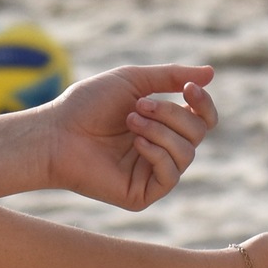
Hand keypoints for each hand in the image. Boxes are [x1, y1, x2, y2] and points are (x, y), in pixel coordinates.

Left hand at [41, 64, 218, 211]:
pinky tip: (136, 143)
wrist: (56, 132)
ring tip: (130, 120)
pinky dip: (158, 153)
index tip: (189, 88)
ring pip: (187, 153)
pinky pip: (171, 175)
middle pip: (198, 133)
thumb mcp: (132, 81)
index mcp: (162, 125)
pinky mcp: (142, 194)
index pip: (202, 119)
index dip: (203, 104)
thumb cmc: (87, 105)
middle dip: (172, 114)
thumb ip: (170, 76)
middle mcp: (162, 149)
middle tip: (139, 106)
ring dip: (161, 130)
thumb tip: (211, 73)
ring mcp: (153, 173)